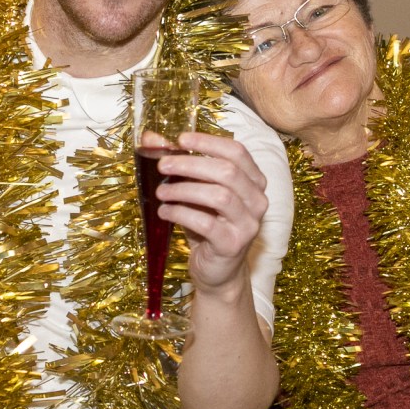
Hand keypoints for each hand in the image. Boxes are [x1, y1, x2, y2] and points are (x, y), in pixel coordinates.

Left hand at [149, 130, 268, 298]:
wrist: (217, 270)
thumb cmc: (207, 225)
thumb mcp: (195, 192)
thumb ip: (179, 165)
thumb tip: (151, 138)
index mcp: (254, 182)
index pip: (237, 152)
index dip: (208, 142)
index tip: (180, 139)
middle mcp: (257, 200)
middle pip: (227, 171)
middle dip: (190, 165)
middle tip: (163, 165)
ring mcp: (248, 224)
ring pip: (219, 196)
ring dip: (184, 190)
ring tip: (161, 191)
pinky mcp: (233, 244)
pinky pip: (206, 223)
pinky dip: (181, 213)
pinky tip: (165, 211)